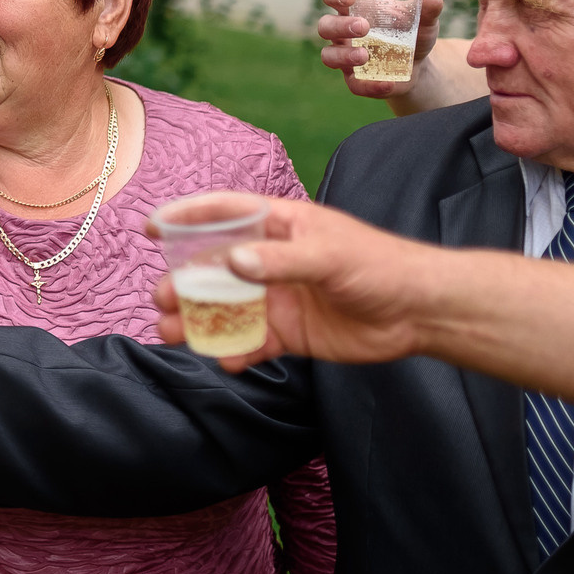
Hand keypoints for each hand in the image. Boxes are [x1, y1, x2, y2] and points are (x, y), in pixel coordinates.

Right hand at [152, 194, 435, 370]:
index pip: (225, 214)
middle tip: (164, 299)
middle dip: (184, 283)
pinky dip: (235, 351)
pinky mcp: (289, 332)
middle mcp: (271, 260)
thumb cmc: (379, 266)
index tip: (153, 228)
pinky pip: (252, 342)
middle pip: (214, 269)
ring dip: (198, 320)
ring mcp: (278, 297)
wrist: (420, 312)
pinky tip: (227, 359)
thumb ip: (279, 259)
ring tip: (172, 334)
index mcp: (279, 226)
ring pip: (225, 308)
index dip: (187, 217)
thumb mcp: (328, 255)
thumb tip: (230, 262)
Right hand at [316, 0, 443, 98]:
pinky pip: (354, 85)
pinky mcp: (355, 81)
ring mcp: (345, 58)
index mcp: (353, 10)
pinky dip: (369, 85)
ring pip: (329, 56)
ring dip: (344, 55)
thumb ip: (426, 9)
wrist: (419, 66)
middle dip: (340, 26)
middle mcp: (342, 34)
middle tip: (363, 27)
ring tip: (365, 56)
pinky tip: (387, 83)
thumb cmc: (412, 34)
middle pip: (325, 26)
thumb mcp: (423, 21)